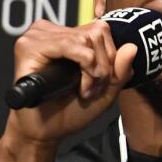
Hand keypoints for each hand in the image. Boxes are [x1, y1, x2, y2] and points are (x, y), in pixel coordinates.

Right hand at [2, 19, 136, 147]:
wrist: (46, 132)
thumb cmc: (71, 110)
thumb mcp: (106, 90)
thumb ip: (121, 70)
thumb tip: (133, 47)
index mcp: (68, 35)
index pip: (102, 30)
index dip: (110, 57)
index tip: (101, 82)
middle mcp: (52, 31)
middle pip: (96, 33)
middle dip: (103, 66)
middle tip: (92, 90)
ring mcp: (38, 35)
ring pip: (86, 39)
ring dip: (94, 70)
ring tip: (85, 91)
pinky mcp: (28, 46)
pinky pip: (70, 45)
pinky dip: (84, 66)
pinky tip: (80, 88)